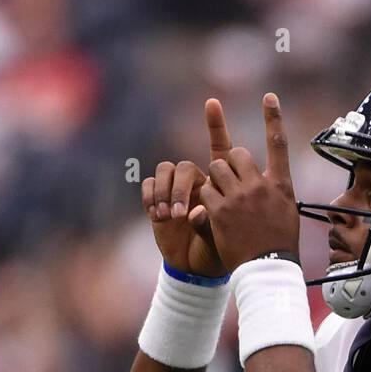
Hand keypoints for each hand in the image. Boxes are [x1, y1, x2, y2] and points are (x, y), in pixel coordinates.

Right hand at [141, 99, 231, 277]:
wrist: (195, 270)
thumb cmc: (215, 253)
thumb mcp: (221, 239)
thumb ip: (211, 223)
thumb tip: (196, 212)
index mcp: (218, 185)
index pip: (219, 149)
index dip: (216, 125)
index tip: (212, 102)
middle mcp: (196, 182)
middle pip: (186, 167)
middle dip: (181, 188)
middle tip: (182, 214)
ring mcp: (175, 190)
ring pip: (166, 172)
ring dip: (166, 193)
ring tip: (170, 216)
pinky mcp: (157, 199)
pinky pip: (149, 184)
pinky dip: (152, 197)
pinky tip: (158, 215)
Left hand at [199, 93, 300, 271]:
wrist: (267, 270)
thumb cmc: (279, 246)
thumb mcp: (286, 213)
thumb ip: (273, 191)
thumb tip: (265, 181)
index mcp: (280, 185)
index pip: (278, 143)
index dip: (273, 118)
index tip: (269, 97)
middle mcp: (260, 186)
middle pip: (237, 153)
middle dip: (229, 163)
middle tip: (229, 181)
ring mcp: (239, 198)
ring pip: (216, 168)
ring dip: (215, 178)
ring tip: (220, 197)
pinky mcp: (220, 211)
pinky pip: (205, 191)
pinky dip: (206, 199)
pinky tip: (213, 212)